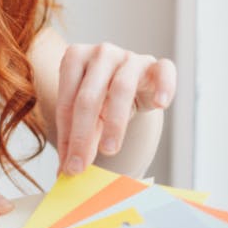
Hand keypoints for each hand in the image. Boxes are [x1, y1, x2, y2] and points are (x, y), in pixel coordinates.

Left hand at [55, 42, 175, 175]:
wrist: (131, 83)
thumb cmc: (102, 99)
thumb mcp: (87, 117)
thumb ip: (76, 139)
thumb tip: (64, 174)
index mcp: (74, 58)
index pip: (67, 103)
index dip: (67, 136)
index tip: (68, 165)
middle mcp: (101, 53)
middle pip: (89, 96)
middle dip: (83, 134)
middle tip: (80, 165)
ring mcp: (130, 57)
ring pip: (121, 88)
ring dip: (114, 122)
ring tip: (110, 150)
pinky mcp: (156, 65)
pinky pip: (164, 70)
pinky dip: (164, 86)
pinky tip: (160, 104)